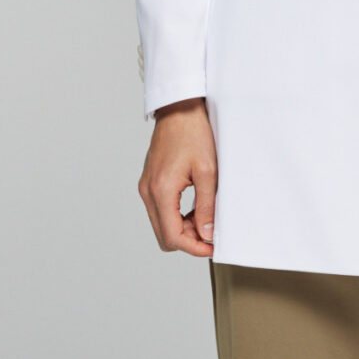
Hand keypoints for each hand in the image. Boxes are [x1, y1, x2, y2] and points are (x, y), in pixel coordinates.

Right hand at [138, 98, 217, 256]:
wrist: (179, 110)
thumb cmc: (194, 134)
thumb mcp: (207, 172)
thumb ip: (206, 206)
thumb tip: (206, 234)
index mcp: (161, 191)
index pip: (172, 236)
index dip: (194, 248)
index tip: (212, 247)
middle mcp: (148, 192)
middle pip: (164, 235)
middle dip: (189, 240)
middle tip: (211, 232)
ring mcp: (146, 187)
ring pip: (162, 225)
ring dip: (183, 228)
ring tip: (206, 218)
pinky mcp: (149, 183)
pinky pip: (160, 211)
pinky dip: (177, 217)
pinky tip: (195, 208)